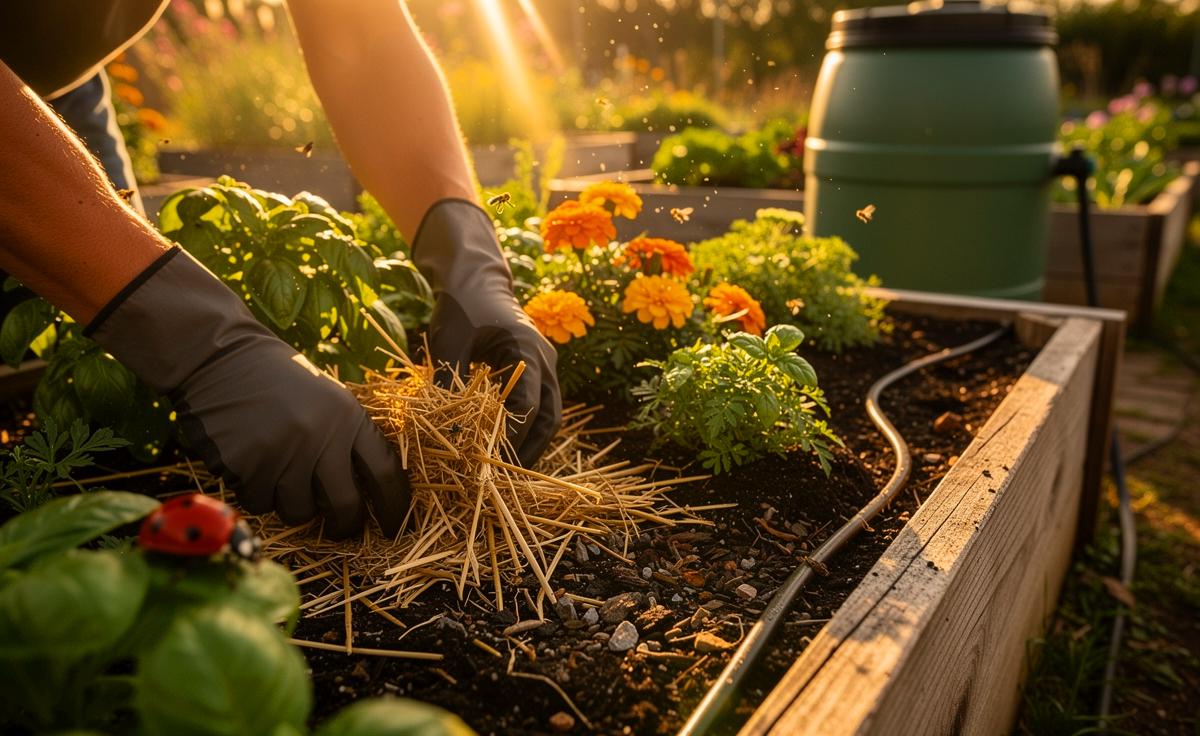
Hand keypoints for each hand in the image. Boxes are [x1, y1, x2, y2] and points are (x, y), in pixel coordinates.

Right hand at [86, 248, 409, 537]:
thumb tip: (373, 493)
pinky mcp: (247, 466)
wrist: (220, 358)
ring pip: (299, 512)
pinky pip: (261, 503)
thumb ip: (350, 437)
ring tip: (283, 475)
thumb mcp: (330, 397)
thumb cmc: (281, 381)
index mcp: (348, 418)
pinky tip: (252, 464)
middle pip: (345, 506)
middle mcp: (321, 438)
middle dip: (345, 526)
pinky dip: (259, 493)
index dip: (394, 507)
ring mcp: (283, 454)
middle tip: (341, 530)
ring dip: (294, 505)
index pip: (385, 473)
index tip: (393, 526)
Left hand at [412, 199, 560, 465]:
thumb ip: (448, 381)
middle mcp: (544, 360)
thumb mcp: (448, 341)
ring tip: (508, 469)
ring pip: (550, 413)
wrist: (475, 277)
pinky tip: (504, 445)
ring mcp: (544, 364)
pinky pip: (540, 405)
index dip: (511, 436)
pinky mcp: (534, 369)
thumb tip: (442, 426)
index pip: (528, 406)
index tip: (490, 460)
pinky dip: (527, 427)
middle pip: (550, 416)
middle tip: (507, 478)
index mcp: (528, 350)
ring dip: (532, 442)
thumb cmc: (461, 305)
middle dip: (531, 449)